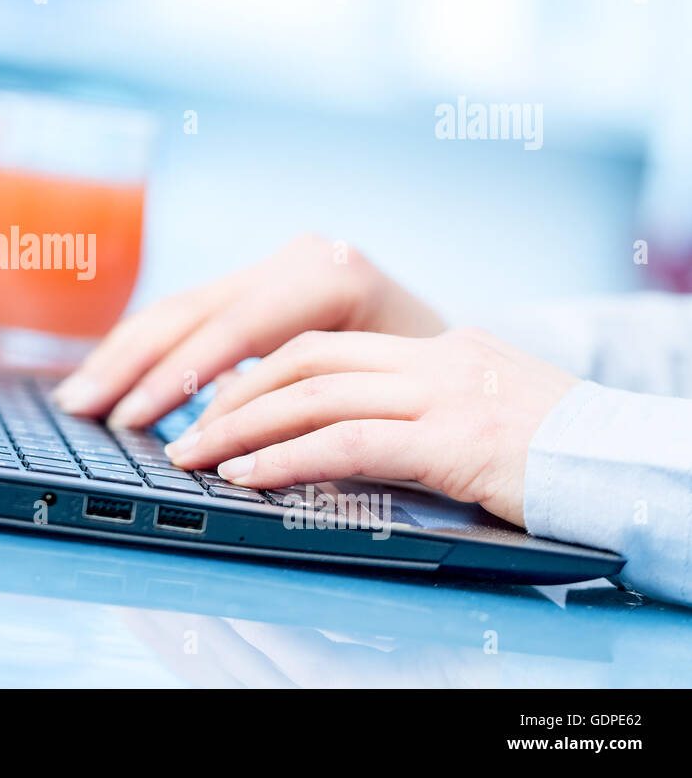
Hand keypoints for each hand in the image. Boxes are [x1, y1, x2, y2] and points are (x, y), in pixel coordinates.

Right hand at [51, 233, 445, 427]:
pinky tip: (110, 375)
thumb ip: (307, 413)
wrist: (472, 367)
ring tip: (77, 399)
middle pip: (194, 312)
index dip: (175, 379)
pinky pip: (193, 315)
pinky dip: (147, 348)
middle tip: (82, 410)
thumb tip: (225, 444)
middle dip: (131, 365)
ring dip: (124, 356)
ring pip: (182, 309)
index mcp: (333, 275)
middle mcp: (300, 258)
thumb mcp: (385, 397)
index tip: (134, 424)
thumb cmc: (439, 393)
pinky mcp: (264, 285)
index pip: (235, 328)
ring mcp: (279, 266)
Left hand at [164, 327, 579, 525]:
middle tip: (182, 426)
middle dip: (233, 393)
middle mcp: (437, 358)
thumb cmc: (559, 456)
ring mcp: (447, 394)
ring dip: (242, 427)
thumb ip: (414, 413)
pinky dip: (286, 459)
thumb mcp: (480, 417)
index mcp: (440, 348)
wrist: (639, 468)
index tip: (211, 399)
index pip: (325, 345)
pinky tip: (248, 476)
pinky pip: (348, 443)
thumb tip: (333, 436)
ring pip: (314, 396)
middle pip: (306, 359)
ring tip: (194, 455)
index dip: (258, 370)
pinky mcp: (455, 441)